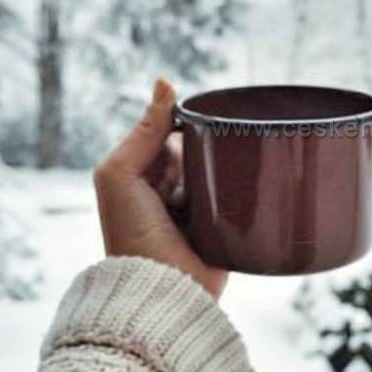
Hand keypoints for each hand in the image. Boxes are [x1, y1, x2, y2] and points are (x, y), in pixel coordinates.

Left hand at [93, 77, 226, 298]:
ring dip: (227, 169)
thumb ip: (143, 130)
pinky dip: (244, 191)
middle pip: (198, 151)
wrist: (162, 290)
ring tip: (229, 175)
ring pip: (221, 172)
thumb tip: (165, 81)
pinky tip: (250, 187)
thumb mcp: (122, 174)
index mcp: (142, 177)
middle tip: (211, 156)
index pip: (169, 134)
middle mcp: (169, 193)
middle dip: (208, 148)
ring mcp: (198, 212)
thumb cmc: (131, 234)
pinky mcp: (223, 230)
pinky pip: (239, 200)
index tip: (201, 120)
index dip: (183, 125)